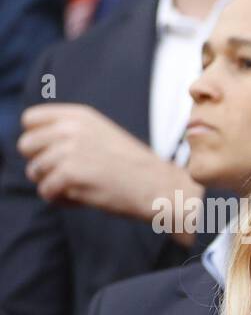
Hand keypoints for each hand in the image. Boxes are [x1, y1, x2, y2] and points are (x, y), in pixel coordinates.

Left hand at [17, 103, 201, 239]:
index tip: (53, 154)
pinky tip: (81, 199)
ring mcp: (69, 150)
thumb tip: (34, 146)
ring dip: (52, 184)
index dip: (37, 139)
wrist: (160, 186)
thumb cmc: (133, 167)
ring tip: (77, 189)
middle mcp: (70, 128)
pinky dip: (61, 199)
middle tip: (65, 175)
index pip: (30, 119)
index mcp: (78, 115)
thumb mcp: (102, 135)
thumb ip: (69, 134)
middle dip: (41, 163)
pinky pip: (46, 191)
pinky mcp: (70, 174)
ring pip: (35, 171)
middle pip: (26, 146)